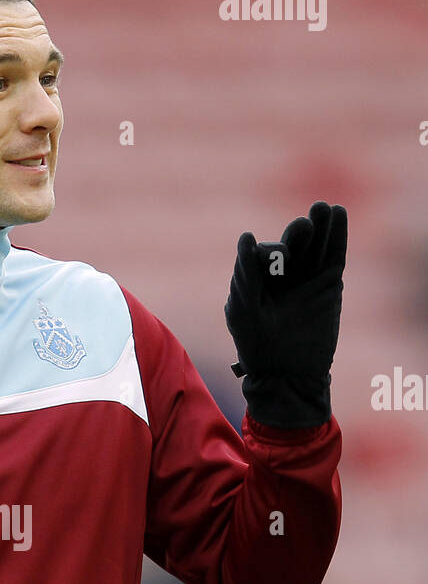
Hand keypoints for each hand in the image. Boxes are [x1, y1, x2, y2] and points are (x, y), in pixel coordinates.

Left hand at [225, 201, 346, 426]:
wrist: (288, 375)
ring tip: (321, 207)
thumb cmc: (258, 346)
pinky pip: (334, 255)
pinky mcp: (328, 285)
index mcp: (258, 280)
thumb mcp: (245, 309)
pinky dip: (337, 234)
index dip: (268, 251)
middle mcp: (283, 277)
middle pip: (293, 244)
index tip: (265, 252)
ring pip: (315, 245)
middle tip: (301, 226)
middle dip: (297, 233)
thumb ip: (246, 274)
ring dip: (319, 225)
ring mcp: (307, 279)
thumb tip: (247, 235)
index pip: (265, 254)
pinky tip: (338, 213)